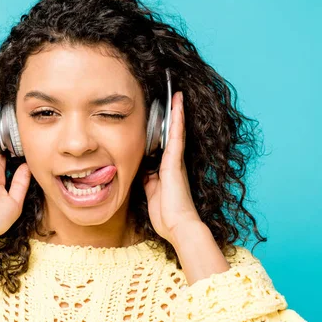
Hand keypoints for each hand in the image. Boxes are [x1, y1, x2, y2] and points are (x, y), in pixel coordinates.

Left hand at [143, 91, 202, 244]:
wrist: (178, 227)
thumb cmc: (166, 215)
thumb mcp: (151, 194)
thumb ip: (148, 180)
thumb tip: (142, 170)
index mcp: (166, 170)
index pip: (164, 144)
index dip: (163, 129)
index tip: (162, 115)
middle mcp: (173, 163)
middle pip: (172, 133)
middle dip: (172, 116)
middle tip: (173, 96)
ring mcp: (175, 162)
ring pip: (175, 131)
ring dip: (175, 112)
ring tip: (176, 94)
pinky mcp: (174, 162)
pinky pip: (176, 136)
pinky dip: (176, 121)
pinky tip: (176, 106)